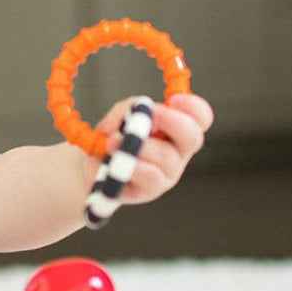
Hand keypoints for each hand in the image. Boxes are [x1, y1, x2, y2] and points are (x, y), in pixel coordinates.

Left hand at [94, 93, 213, 205]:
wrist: (91, 169)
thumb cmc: (112, 139)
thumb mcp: (118, 117)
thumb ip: (128, 109)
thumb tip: (136, 113)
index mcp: (176, 130)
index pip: (200, 118)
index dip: (193, 107)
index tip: (173, 99)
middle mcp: (178, 152)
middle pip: (192, 138)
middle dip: (173, 122)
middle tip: (150, 115)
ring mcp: (167, 174)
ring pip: (167, 157)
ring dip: (141, 145)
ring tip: (112, 141)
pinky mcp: (150, 191)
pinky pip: (151, 177)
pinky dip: (134, 166)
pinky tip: (117, 162)